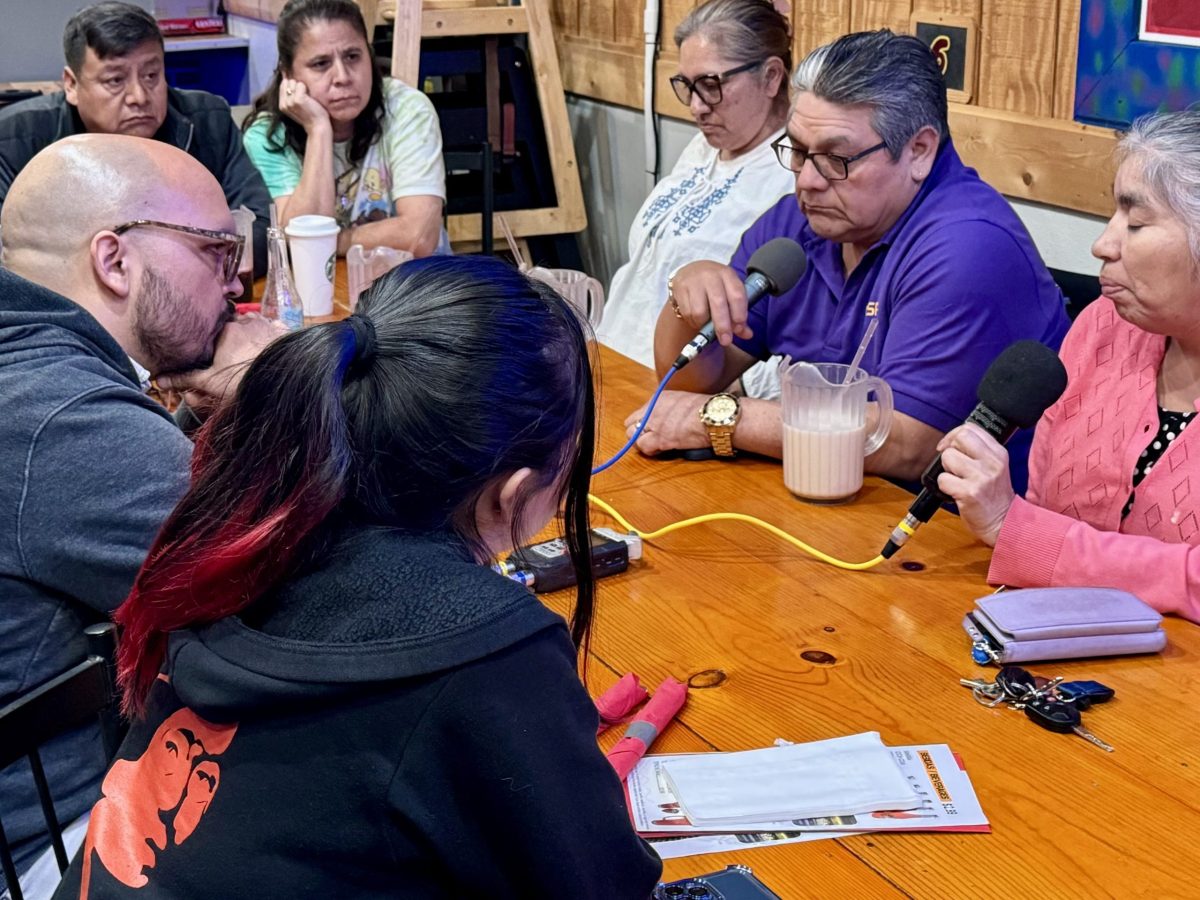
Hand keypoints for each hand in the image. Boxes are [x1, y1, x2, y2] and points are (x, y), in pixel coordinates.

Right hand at [157, 315, 286, 414]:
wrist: (283, 380)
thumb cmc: (244, 380)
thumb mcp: (210, 382)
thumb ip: (185, 378)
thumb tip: (160, 380)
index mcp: (225, 329)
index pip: (211, 327)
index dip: (209, 340)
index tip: (210, 352)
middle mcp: (245, 320)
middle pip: (232, 324)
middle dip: (229, 335)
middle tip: (228, 353)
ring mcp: (267, 324)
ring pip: (252, 322)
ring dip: (248, 331)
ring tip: (246, 348)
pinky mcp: (284, 332)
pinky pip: (274, 327)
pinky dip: (269, 333)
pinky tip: (268, 343)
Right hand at [278, 77, 330, 133]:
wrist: (317, 126)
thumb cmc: (310, 115)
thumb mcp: (295, 105)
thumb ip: (289, 94)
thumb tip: (285, 73)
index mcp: (282, 105)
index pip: (283, 84)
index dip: (293, 86)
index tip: (300, 96)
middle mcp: (284, 103)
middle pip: (288, 81)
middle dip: (297, 86)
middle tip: (305, 99)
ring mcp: (290, 101)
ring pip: (294, 82)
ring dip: (302, 88)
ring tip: (307, 100)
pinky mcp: (298, 99)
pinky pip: (301, 84)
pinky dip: (306, 89)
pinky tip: (310, 100)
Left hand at [623, 391, 711, 454]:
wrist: (716, 416)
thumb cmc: (708, 410)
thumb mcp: (684, 401)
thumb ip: (671, 409)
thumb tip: (669, 418)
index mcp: (660, 398)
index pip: (640, 412)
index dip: (645, 423)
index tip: (652, 428)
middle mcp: (653, 408)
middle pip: (631, 423)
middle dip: (638, 432)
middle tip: (650, 438)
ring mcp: (655, 423)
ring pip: (633, 436)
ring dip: (642, 442)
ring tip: (656, 445)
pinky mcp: (660, 438)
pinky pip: (643, 447)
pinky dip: (650, 451)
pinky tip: (661, 450)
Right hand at [669, 261, 753, 346]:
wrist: (692, 271)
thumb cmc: (715, 286)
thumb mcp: (730, 293)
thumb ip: (739, 314)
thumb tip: (747, 334)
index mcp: (728, 275)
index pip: (737, 295)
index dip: (739, 314)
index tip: (739, 329)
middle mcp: (711, 276)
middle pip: (718, 303)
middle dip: (723, 326)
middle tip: (725, 340)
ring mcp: (694, 281)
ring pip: (700, 312)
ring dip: (704, 324)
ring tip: (706, 323)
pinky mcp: (680, 289)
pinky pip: (687, 313)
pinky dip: (693, 321)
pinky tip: (696, 318)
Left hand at [935, 423, 1014, 545]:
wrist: (1004, 522)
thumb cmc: (993, 495)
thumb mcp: (994, 467)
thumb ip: (978, 452)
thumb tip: (951, 440)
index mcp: (998, 453)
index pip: (970, 428)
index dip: (954, 436)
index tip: (950, 447)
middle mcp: (992, 462)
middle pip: (960, 438)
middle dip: (950, 450)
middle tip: (952, 465)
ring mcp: (981, 477)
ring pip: (948, 457)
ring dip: (946, 470)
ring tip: (957, 481)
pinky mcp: (970, 493)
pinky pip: (943, 480)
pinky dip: (944, 487)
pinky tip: (955, 493)